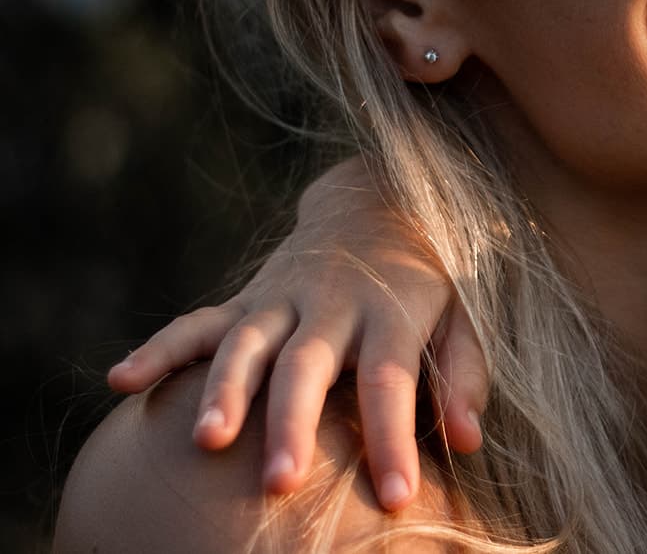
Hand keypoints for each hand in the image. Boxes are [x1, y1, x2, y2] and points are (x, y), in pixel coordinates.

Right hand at [106, 159, 489, 510]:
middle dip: (291, 425)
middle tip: (280, 484)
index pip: (391, 381)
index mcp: (391, 313)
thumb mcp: (462, 318)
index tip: (396, 497)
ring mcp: (283, 299)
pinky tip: (123, 380)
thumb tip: (467, 441)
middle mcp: (332, 304)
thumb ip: (464, 376)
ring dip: (223, 392)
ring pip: (246, 345)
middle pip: (307, 367)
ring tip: (206, 442)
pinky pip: (198, 323)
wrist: (378, 203)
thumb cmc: (426, 283)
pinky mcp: (247, 300)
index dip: (391, 439)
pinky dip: (160, 349)